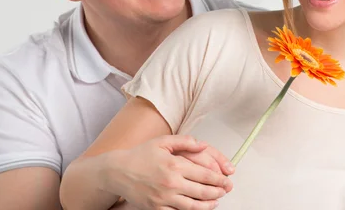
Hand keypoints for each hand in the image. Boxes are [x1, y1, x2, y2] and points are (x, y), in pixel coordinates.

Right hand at [103, 135, 234, 209]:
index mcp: (175, 165)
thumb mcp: (163, 142)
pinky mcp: (156, 208)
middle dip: (217, 192)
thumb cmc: (140, 155)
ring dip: (207, 205)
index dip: (219, 179)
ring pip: (193, 206)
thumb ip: (185, 141)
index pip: (205, 175)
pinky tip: (196, 208)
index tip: (226, 180)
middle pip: (202, 192)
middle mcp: (171, 183)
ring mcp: (163, 198)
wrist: (117, 171)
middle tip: (225, 191)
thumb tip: (203, 145)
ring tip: (215, 202)